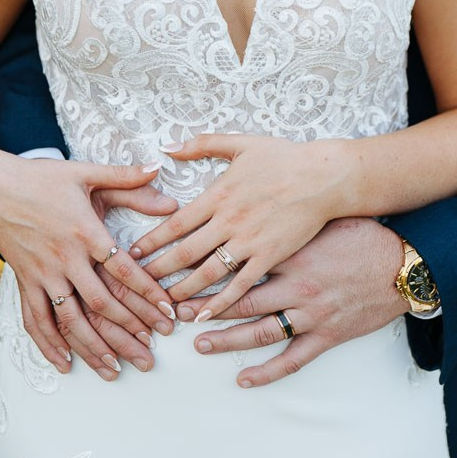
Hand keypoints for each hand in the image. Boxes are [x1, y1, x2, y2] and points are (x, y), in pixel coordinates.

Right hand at [0, 153, 180, 379]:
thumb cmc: (41, 177)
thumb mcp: (85, 172)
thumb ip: (125, 177)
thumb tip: (159, 168)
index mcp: (85, 231)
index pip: (123, 270)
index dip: (147, 294)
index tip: (167, 315)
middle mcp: (65, 258)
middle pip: (101, 304)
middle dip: (128, 332)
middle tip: (151, 355)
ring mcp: (42, 273)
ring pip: (70, 320)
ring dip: (93, 348)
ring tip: (115, 371)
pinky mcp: (23, 281)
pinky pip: (35, 319)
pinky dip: (49, 344)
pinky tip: (65, 365)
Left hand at [130, 134, 356, 319]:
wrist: (324, 177)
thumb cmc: (285, 157)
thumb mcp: (241, 143)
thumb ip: (202, 143)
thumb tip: (168, 146)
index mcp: (218, 194)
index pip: (175, 223)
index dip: (151, 242)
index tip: (131, 255)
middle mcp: (229, 220)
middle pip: (184, 252)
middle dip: (158, 271)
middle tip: (138, 285)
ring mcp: (249, 241)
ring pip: (207, 272)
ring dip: (183, 290)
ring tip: (165, 303)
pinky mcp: (270, 256)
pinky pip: (241, 284)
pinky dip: (220, 301)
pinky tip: (205, 314)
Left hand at [180, 217, 407, 387]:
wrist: (403, 266)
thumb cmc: (363, 236)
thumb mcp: (321, 221)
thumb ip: (287, 221)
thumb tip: (254, 209)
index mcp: (291, 253)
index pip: (240, 262)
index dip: (208, 268)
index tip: (182, 270)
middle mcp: (296, 285)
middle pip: (240, 299)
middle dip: (204, 306)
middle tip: (175, 311)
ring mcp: (311, 314)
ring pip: (260, 331)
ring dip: (226, 339)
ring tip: (198, 343)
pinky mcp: (327, 335)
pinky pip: (292, 360)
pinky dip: (266, 372)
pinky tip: (243, 379)